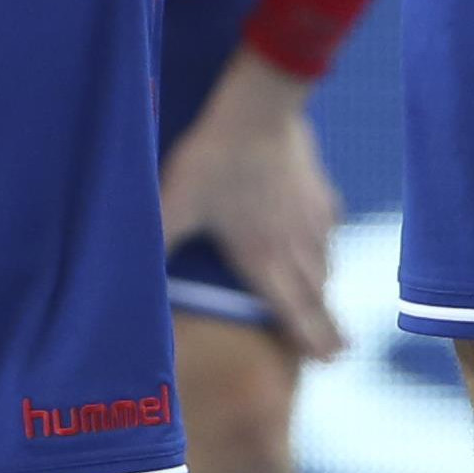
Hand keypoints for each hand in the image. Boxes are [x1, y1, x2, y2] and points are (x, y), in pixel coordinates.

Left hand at [158, 51, 347, 356]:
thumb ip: (159, 241)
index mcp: (262, 259)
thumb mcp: (176, 203)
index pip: (293, 312)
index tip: (331, 362)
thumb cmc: (214, 160)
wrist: (259, 110)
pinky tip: (327, 235)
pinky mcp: (318, 187)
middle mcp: (294, 245)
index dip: (312, 340)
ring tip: (327, 300)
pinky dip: (327, 238)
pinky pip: (329, 222)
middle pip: (317, 295)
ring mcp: (311, 216)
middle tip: (343, 349)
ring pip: (325, 261)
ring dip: (326, 286)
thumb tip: (130, 276)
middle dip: (328, 326)